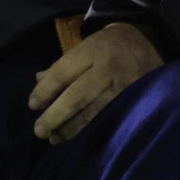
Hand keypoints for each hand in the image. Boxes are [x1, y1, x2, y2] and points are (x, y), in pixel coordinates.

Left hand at [28, 22, 163, 143]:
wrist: (147, 41)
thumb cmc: (107, 46)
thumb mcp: (84, 47)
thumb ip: (62, 65)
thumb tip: (38, 81)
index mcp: (91, 50)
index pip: (63, 72)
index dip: (46, 90)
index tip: (32, 105)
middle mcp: (108, 68)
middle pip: (77, 96)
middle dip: (56, 115)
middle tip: (39, 131)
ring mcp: (124, 85)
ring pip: (94, 111)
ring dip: (72, 127)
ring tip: (55, 139)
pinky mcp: (136, 99)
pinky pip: (110, 117)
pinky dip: (92, 128)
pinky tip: (79, 137)